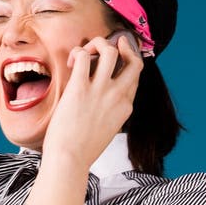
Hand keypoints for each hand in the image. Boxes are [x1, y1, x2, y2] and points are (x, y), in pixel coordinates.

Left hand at [42, 35, 142, 168]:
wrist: (69, 160)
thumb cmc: (82, 150)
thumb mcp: (106, 131)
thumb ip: (110, 114)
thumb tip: (100, 104)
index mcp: (126, 107)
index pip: (135, 77)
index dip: (127, 63)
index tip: (114, 62)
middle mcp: (118, 96)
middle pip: (133, 60)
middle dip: (122, 46)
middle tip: (106, 46)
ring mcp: (100, 91)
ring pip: (110, 50)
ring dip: (97, 44)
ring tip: (85, 53)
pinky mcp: (80, 88)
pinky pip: (84, 56)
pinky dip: (79, 52)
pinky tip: (73, 62)